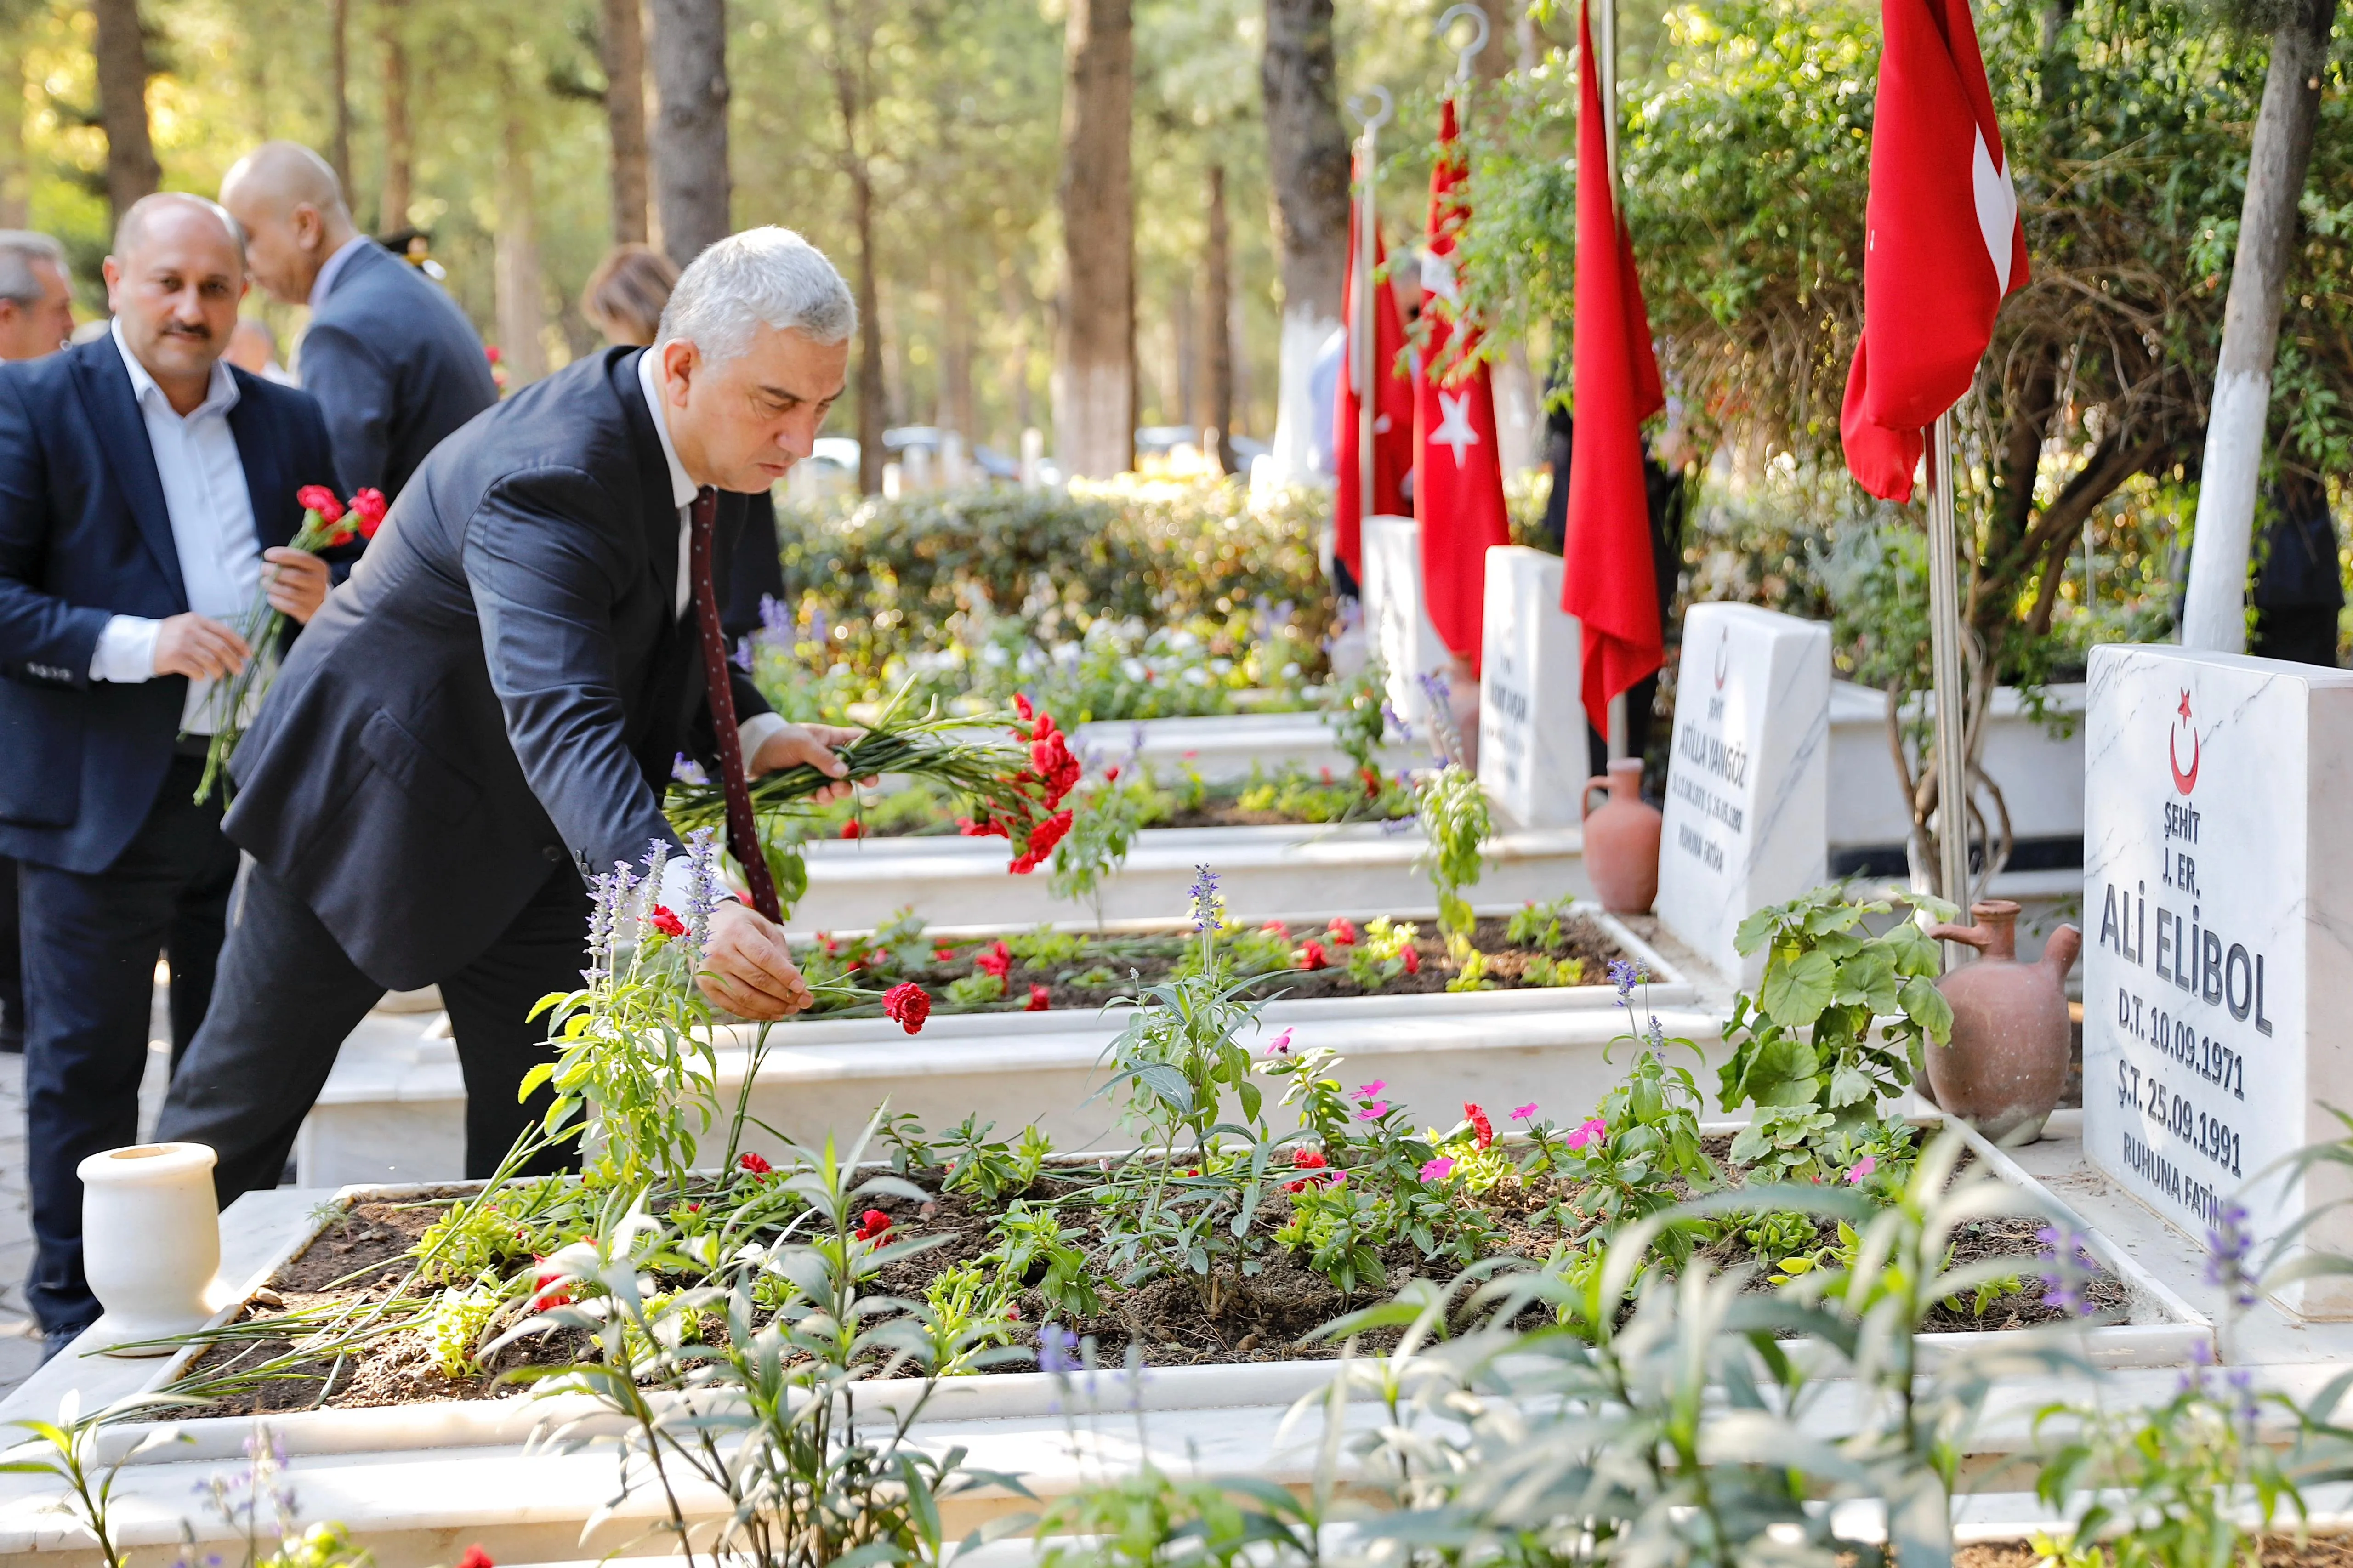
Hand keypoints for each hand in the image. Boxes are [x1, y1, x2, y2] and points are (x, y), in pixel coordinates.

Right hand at [152, 613, 250, 679]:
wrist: (140, 643)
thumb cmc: (168, 636)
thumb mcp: (187, 626)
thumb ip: (206, 632)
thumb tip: (233, 647)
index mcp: (196, 620)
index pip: (225, 632)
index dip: (239, 645)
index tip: (248, 655)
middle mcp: (190, 630)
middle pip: (221, 648)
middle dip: (234, 661)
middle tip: (239, 670)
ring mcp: (182, 644)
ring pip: (211, 660)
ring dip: (219, 670)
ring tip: (220, 675)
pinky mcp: (174, 658)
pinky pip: (196, 670)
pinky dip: (202, 675)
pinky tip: (201, 676)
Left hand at [262, 547, 330, 623]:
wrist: (318, 603)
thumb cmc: (304, 580)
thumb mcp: (303, 567)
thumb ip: (290, 561)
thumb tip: (270, 557)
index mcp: (319, 567)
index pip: (302, 558)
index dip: (283, 555)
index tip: (268, 555)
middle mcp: (319, 583)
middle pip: (294, 576)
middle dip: (274, 571)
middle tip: (263, 569)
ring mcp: (314, 598)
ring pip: (289, 592)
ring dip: (273, 586)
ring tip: (264, 582)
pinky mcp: (307, 611)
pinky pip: (288, 606)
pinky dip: (276, 600)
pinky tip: (271, 596)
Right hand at [697, 900, 814, 1019]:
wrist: (703, 924)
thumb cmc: (740, 925)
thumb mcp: (762, 927)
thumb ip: (779, 952)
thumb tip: (795, 982)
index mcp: (737, 932)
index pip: (764, 957)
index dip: (785, 974)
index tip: (802, 987)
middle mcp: (720, 952)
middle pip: (757, 980)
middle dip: (784, 994)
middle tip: (804, 1001)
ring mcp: (710, 971)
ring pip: (745, 997)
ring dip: (772, 1007)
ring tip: (791, 1009)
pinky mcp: (705, 986)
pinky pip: (733, 1006)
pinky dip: (755, 1013)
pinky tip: (773, 1014)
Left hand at [748, 721, 869, 804]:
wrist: (754, 755)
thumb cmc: (781, 740)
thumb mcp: (803, 744)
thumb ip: (824, 758)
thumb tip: (845, 773)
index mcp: (833, 739)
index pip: (861, 741)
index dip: (878, 746)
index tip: (898, 749)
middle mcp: (831, 758)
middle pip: (856, 769)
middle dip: (864, 777)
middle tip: (870, 783)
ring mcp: (821, 775)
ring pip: (842, 786)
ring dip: (842, 790)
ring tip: (833, 790)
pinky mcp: (810, 789)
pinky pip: (824, 797)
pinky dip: (824, 798)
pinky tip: (820, 795)